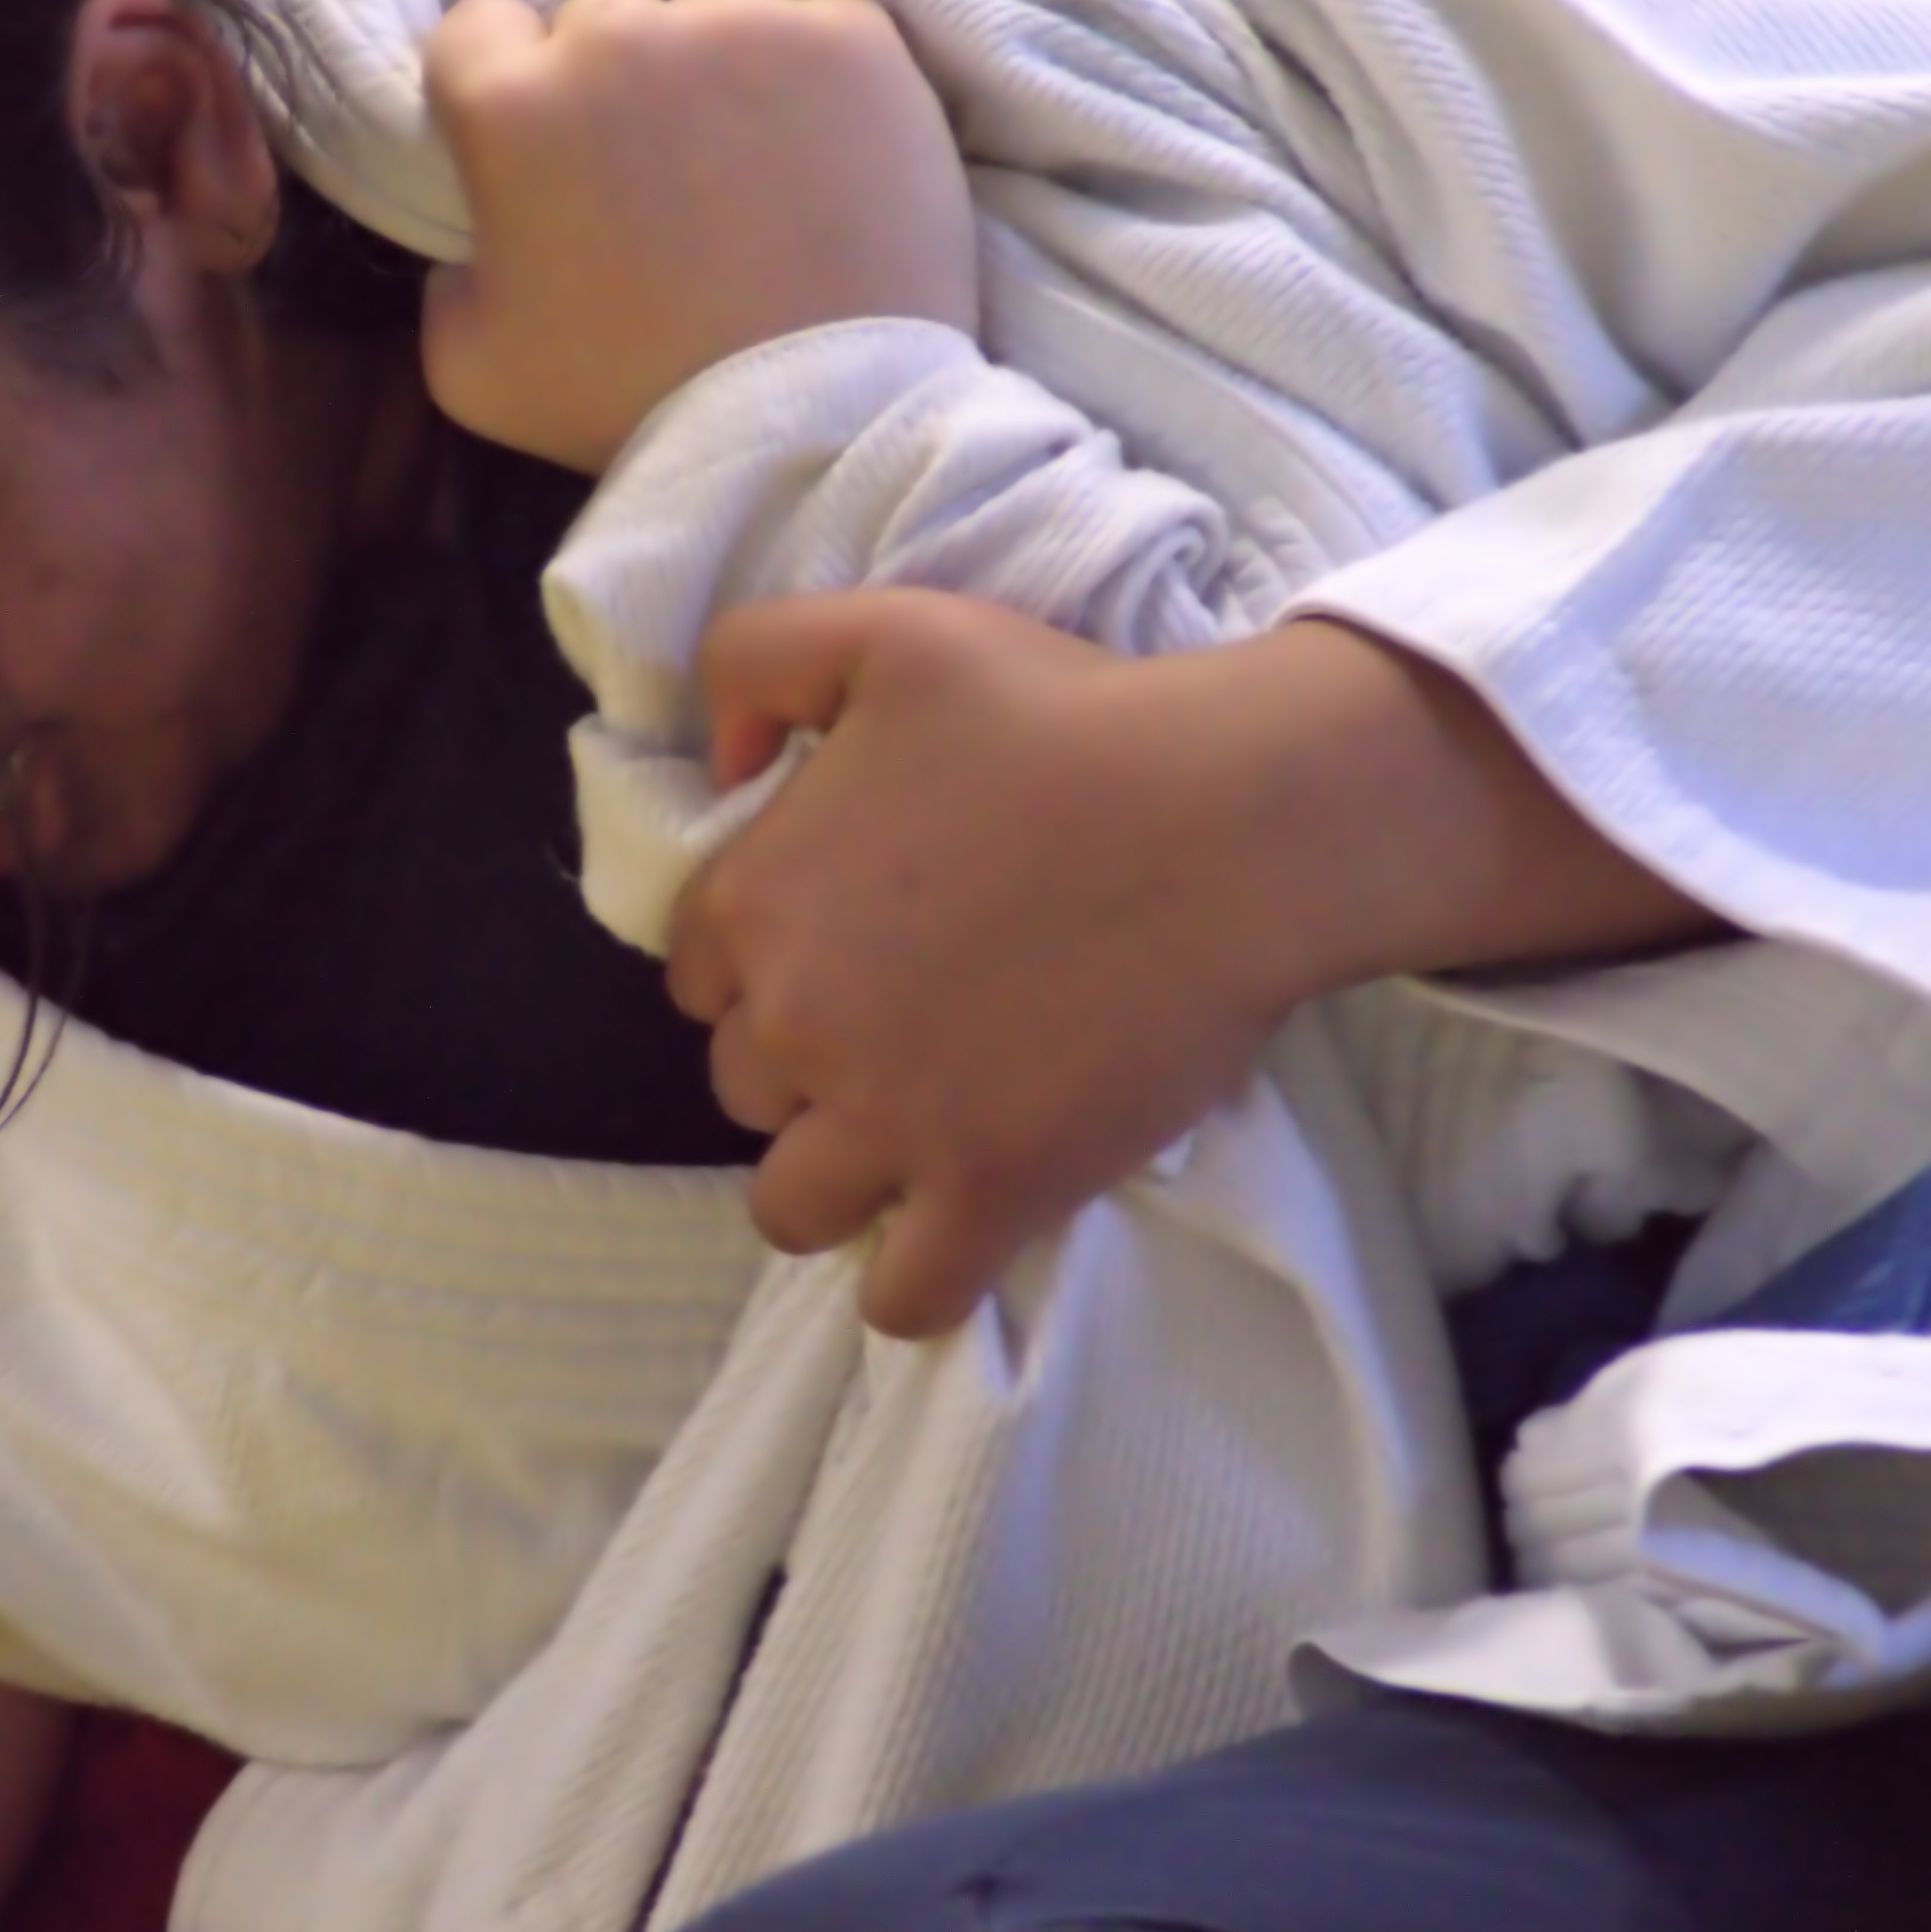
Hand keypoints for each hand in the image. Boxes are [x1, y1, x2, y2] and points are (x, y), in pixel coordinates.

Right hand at [421, 0, 974, 473]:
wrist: (812, 428)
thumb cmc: (628, 406)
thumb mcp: (473, 373)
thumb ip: (447, 282)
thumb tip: (476, 244)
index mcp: (512, 105)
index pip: (477, 30)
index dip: (501, 90)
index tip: (539, 150)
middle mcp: (621, 34)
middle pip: (599, 23)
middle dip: (612, 90)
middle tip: (652, 185)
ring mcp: (744, 27)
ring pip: (709, 17)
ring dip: (713, 76)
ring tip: (746, 174)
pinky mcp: (850, 40)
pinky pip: (813, 29)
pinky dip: (812, 84)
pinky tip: (819, 164)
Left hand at [670, 591, 1712, 1337]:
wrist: (1231, 817)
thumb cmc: (1071, 716)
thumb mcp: (891, 633)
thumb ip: (765, 661)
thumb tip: (723, 753)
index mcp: (759, 899)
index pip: (699, 976)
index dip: (763, 967)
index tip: (845, 951)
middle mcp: (798, 1023)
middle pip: (746, 1087)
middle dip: (804, 1068)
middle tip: (902, 1030)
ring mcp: (890, 1120)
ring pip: (791, 1206)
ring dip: (834, 1182)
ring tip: (907, 1143)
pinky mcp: (990, 1191)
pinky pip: (905, 1298)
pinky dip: (913, 1287)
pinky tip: (950, 1237)